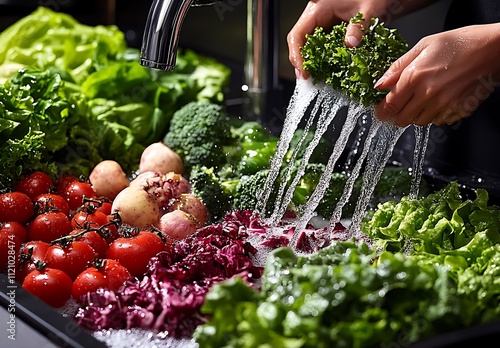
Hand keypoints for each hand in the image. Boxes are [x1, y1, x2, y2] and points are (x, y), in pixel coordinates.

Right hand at [287, 0, 381, 78]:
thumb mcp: (367, 10)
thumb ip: (358, 27)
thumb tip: (350, 44)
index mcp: (318, 9)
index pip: (298, 34)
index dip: (297, 55)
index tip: (303, 70)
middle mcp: (316, 16)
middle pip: (299, 41)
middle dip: (301, 61)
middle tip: (307, 77)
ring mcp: (322, 22)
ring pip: (308, 44)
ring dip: (310, 60)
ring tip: (315, 75)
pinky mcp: (329, 28)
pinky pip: (320, 44)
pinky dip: (321, 57)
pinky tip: (326, 68)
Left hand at [374, 23, 499, 126]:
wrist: (492, 49)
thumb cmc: (459, 43)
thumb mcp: (423, 46)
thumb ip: (397, 67)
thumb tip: (380, 84)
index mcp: (415, 77)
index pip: (389, 105)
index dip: (381, 111)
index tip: (379, 111)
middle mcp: (428, 95)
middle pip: (401, 119)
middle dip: (397, 115)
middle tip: (400, 106)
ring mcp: (444, 105)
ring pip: (419, 122)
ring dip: (416, 114)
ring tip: (423, 97)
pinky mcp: (457, 112)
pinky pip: (438, 121)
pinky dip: (434, 114)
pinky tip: (439, 99)